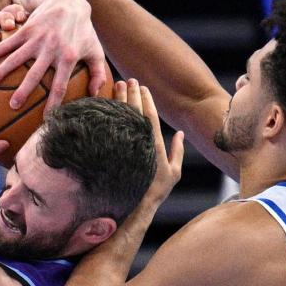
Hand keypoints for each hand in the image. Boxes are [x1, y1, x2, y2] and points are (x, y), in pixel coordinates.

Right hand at [0, 0, 105, 111]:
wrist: (71, 3)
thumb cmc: (84, 30)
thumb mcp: (95, 50)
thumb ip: (98, 73)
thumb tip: (94, 94)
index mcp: (68, 58)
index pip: (60, 86)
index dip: (53, 104)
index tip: (45, 120)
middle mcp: (51, 49)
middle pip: (34, 75)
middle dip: (23, 91)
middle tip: (13, 106)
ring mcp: (37, 38)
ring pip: (16, 57)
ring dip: (2, 70)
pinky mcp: (27, 29)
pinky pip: (9, 42)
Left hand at [114, 79, 183, 203]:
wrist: (135, 206)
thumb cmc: (156, 190)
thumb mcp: (174, 172)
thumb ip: (178, 151)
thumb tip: (180, 133)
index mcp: (155, 144)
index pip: (149, 116)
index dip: (146, 100)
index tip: (142, 86)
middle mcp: (140, 143)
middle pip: (134, 112)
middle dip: (131, 94)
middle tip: (127, 79)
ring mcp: (127, 148)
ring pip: (121, 118)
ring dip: (119, 100)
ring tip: (115, 84)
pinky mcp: (115, 153)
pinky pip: (110, 130)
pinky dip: (108, 116)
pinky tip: (104, 105)